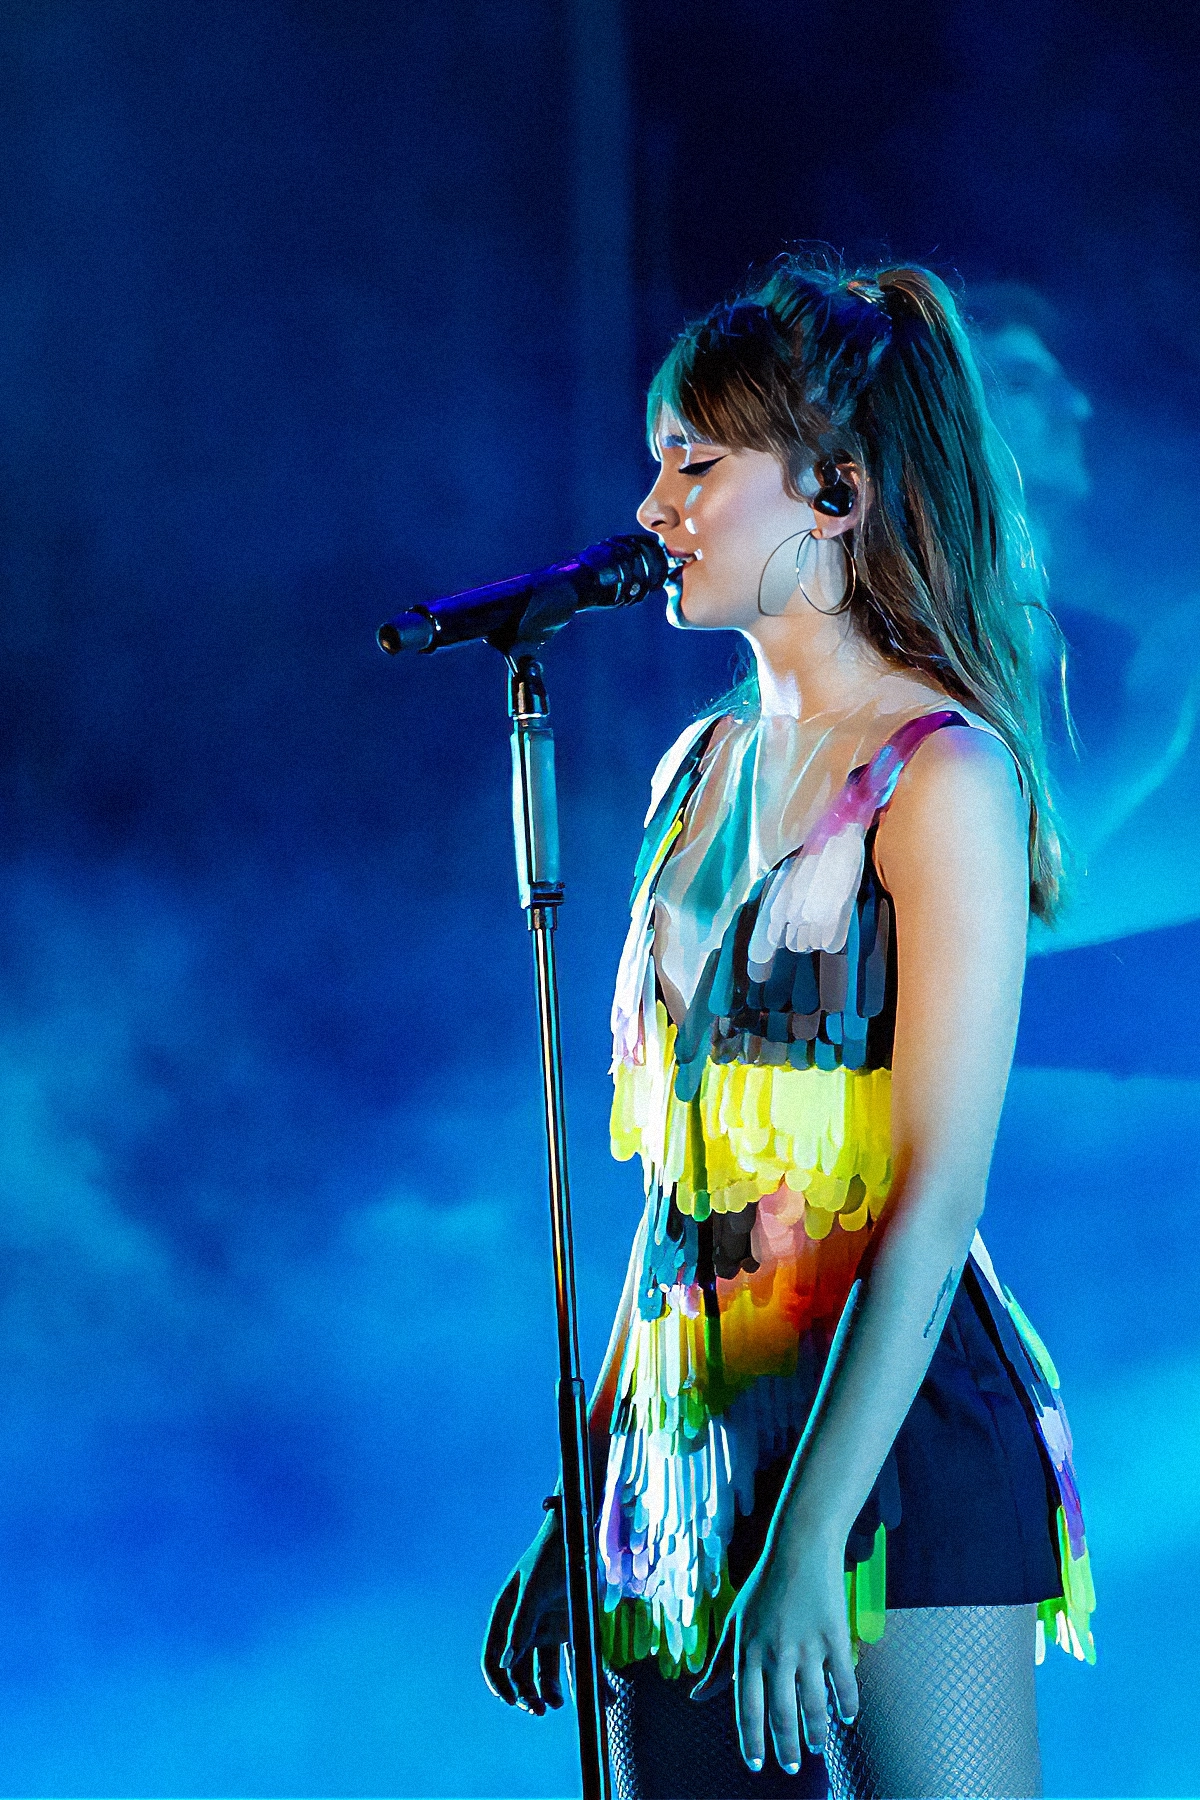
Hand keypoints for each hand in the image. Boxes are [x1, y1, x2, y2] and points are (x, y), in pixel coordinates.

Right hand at [481, 1511, 568, 1715]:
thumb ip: (520, 1625)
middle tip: (540, 1709)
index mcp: (506, 1615)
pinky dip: (586, 1679)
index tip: (511, 1700)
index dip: (499, 1681)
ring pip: (545, 1670)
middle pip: (519, 1670)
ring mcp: (549, 1628)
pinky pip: (576, 1660)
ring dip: (549, 1691)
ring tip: (557, 1704)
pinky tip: (598, 1696)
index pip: (493, 1657)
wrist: (579, 1535)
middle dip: (526, 1693)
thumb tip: (506, 1663)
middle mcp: (525, 1626)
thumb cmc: (550, 1555)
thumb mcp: (533, 1588)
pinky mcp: (572, 1628)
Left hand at [691, 1533, 857, 1771]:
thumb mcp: (735, 1624)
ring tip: (818, 1746)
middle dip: (786, 1746)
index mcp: (748, 1650)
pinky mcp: (834, 1636)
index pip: (748, 1706)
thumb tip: (697, 1698)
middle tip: (793, 1766)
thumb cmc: (764, 1587)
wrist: (799, 1547)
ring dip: (817, 1731)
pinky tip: (848, 1717)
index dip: (752, 1739)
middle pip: (782, 1713)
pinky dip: (847, 1702)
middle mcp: (776, 1652)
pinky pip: (843, 1680)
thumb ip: (719, 1665)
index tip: (757, 1765)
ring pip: (814, 1703)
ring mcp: (807, 1645)